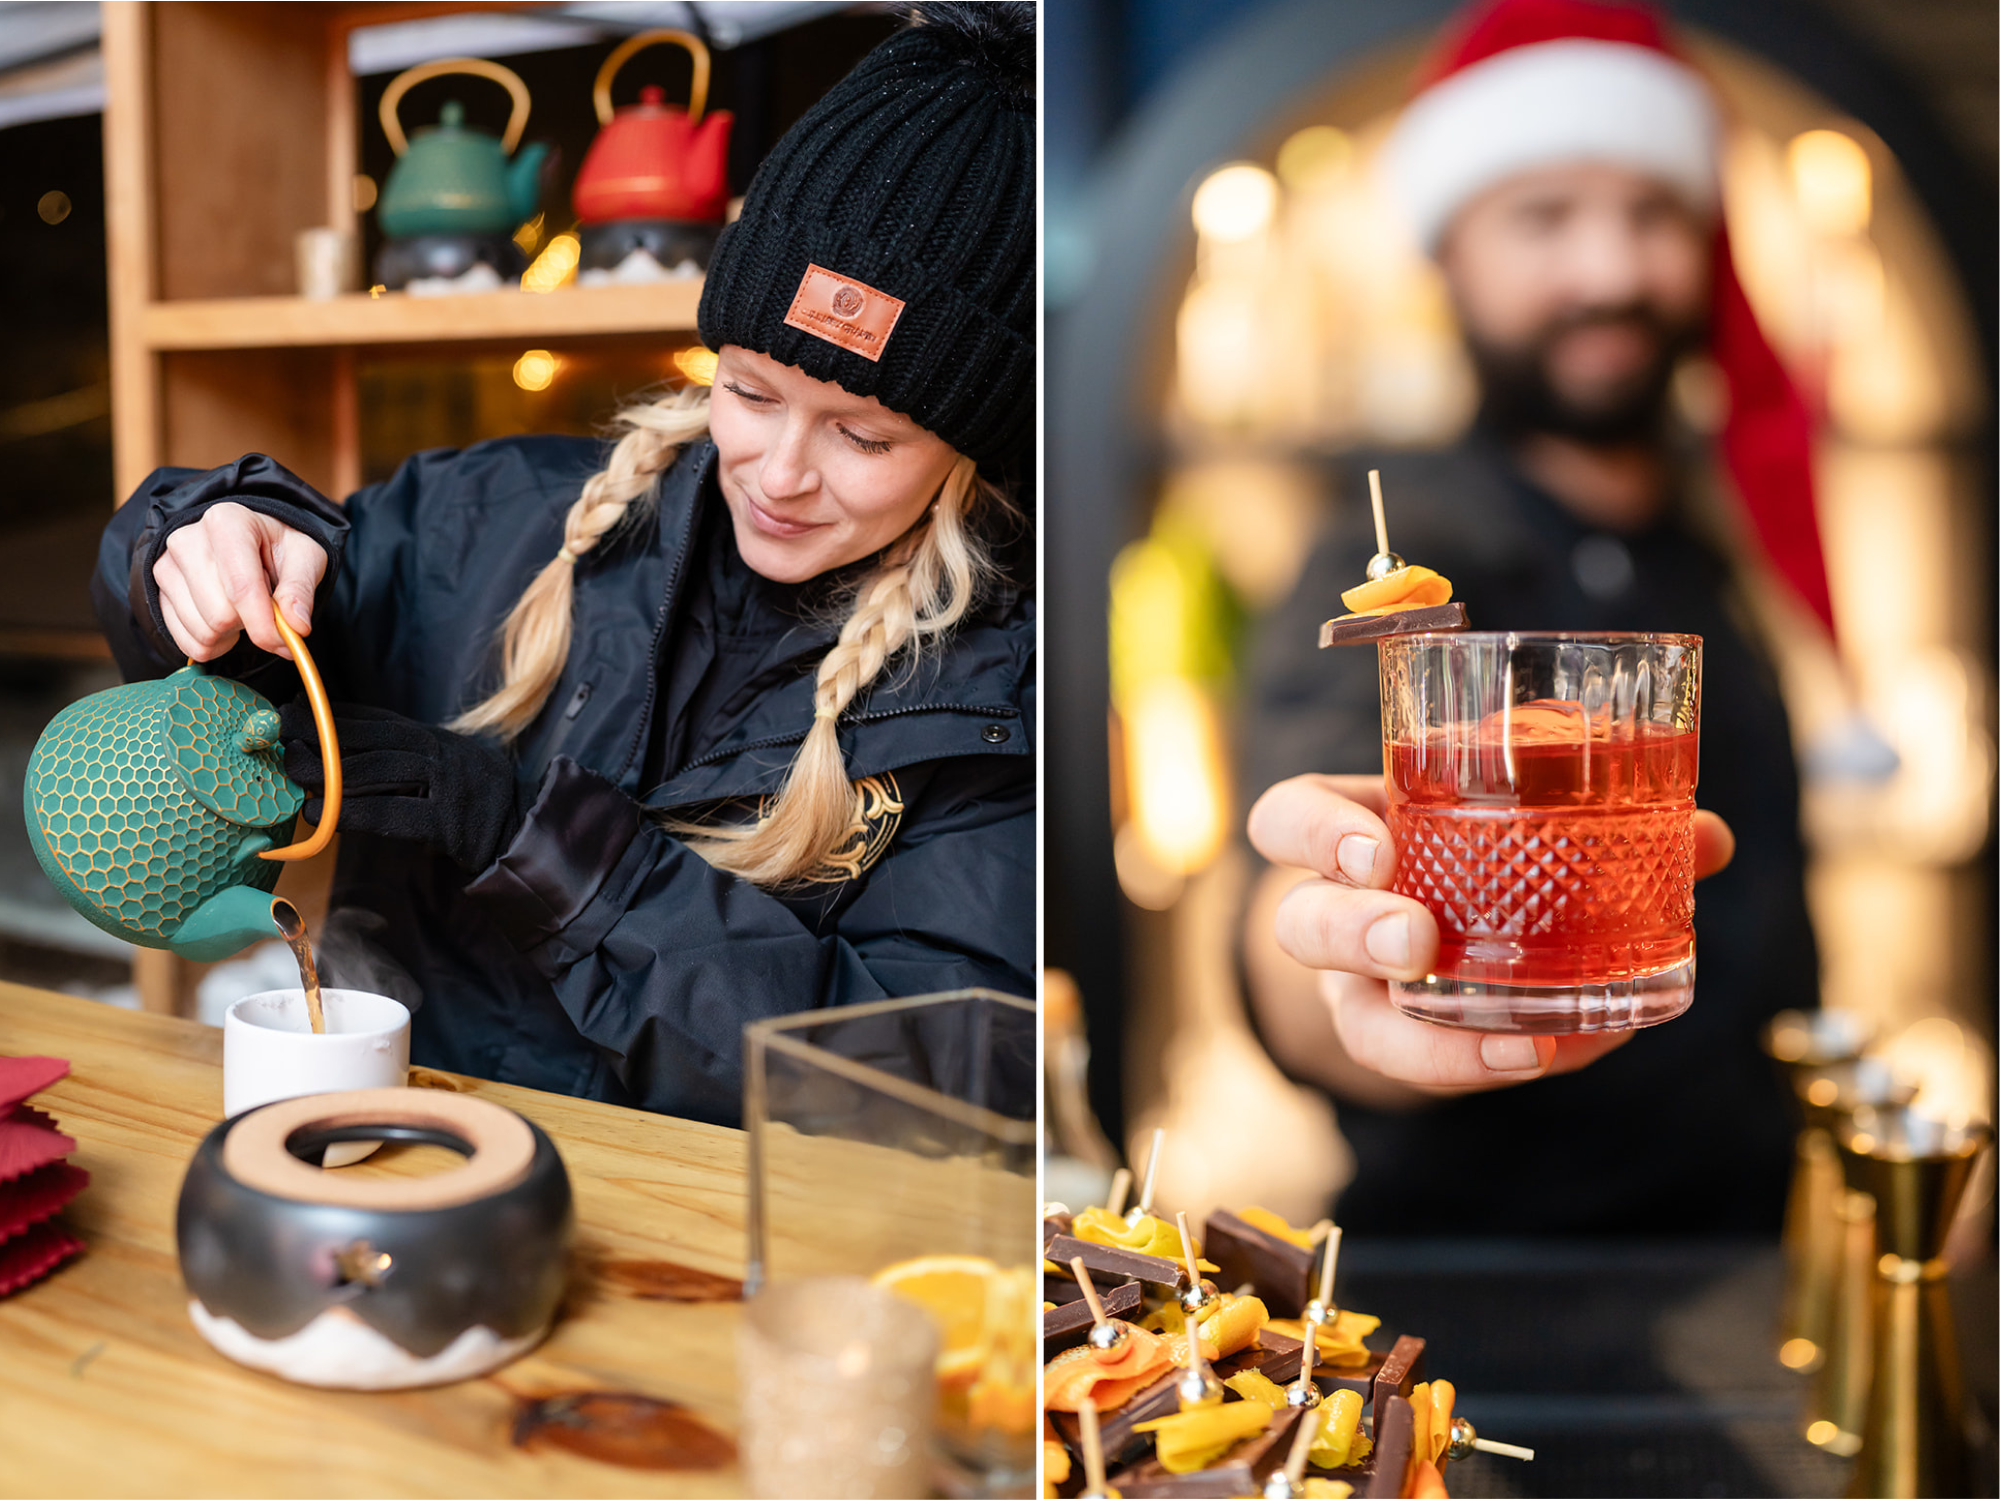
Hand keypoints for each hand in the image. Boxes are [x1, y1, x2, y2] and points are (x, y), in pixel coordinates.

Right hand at [152, 502, 327, 661]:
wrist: (248, 541)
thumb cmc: (278, 548)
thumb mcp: (305, 558)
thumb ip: (300, 590)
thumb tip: (297, 627)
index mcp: (227, 522)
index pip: (241, 588)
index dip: (264, 625)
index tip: (285, 642)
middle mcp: (187, 540)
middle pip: (220, 615)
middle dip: (250, 623)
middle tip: (263, 604)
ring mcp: (165, 567)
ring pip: (202, 632)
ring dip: (231, 634)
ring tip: (242, 607)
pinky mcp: (156, 593)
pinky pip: (186, 642)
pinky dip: (212, 644)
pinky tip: (224, 622)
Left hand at [280, 701, 521, 873]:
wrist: (522, 830)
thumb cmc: (467, 801)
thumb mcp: (436, 765)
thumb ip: (394, 755)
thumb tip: (330, 745)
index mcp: (430, 736)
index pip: (371, 719)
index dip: (326, 715)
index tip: (289, 713)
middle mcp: (438, 751)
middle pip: (368, 739)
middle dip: (319, 739)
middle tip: (282, 744)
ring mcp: (446, 783)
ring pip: (377, 771)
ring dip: (329, 775)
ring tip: (294, 779)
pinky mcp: (449, 821)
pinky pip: (392, 813)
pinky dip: (353, 813)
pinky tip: (323, 816)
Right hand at [1246, 773, 1735, 1093]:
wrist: (1454, 939)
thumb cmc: (1483, 856)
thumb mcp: (1518, 818)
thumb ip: (1603, 818)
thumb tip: (1708, 839)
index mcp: (1352, 831)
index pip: (1287, 819)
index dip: (1312, 834)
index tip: (1376, 849)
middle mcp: (1338, 916)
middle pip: (1301, 925)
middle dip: (1354, 933)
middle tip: (1418, 941)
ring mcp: (1364, 993)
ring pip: (1356, 1020)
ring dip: (1428, 1037)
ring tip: (1518, 1039)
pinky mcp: (1408, 1047)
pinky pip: (1432, 1070)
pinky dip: (1494, 1064)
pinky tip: (1558, 1052)